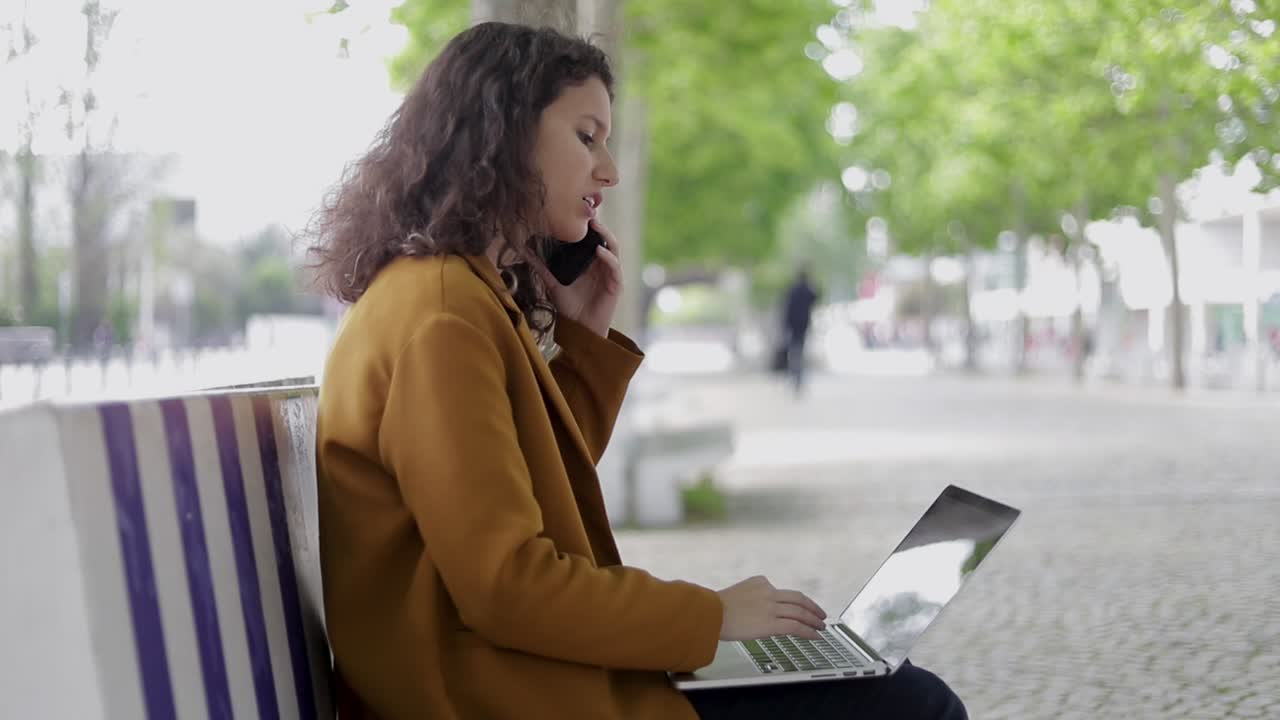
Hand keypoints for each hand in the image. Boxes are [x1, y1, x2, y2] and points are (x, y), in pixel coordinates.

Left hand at [532, 218, 622, 337]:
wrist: (580, 329)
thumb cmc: (569, 307)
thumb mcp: (552, 283)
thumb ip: (540, 267)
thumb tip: (523, 251)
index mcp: (589, 261)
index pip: (590, 237)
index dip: (586, 224)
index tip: (575, 209)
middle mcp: (601, 264)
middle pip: (603, 237)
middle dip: (597, 224)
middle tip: (587, 211)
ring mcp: (610, 273)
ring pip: (613, 247)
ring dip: (605, 235)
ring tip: (595, 225)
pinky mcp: (615, 284)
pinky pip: (614, 266)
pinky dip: (608, 257)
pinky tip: (598, 250)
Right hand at [716, 576, 826, 640]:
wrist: (709, 613)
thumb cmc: (715, 608)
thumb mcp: (737, 593)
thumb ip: (752, 597)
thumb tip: (758, 611)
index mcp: (760, 582)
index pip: (782, 592)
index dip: (794, 602)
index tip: (800, 607)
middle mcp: (768, 592)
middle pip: (798, 599)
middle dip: (812, 607)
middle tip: (820, 614)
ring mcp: (771, 607)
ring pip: (800, 612)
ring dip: (814, 620)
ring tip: (821, 626)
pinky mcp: (770, 623)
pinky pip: (795, 626)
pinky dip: (808, 631)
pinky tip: (815, 635)